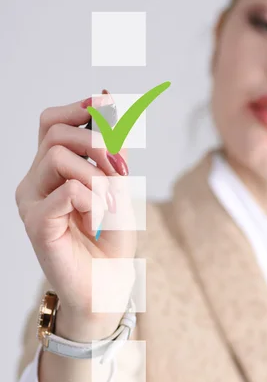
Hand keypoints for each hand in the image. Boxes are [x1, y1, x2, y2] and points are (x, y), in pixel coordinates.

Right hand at [15, 92, 136, 320]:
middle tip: (120, 168)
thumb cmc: (110, 239)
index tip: (109, 111)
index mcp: (51, 171)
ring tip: (112, 202)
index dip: (79, 110)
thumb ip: (112, 149)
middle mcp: (36, 182)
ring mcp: (32, 202)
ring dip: (96, 174)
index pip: (51, 122)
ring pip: (57, 155)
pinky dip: (91, 198)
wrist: (108, 284)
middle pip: (54, 131)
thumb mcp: (119, 186)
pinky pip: (65, 190)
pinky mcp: (37, 224)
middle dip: (95, 139)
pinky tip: (99, 216)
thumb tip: (107, 97)